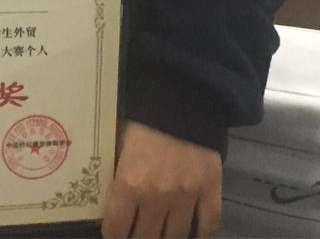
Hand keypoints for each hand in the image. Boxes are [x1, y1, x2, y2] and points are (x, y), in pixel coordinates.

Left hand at [102, 122, 221, 238]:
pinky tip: (194, 238)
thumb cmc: (145, 116)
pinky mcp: (210, 189)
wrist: (183, 94)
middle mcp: (156, 197)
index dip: (114, 235)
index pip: (116, 229)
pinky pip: (208, 224)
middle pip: (145, 238)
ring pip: (175, 237)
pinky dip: (202, 236)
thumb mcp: (119, 142)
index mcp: (129, 184)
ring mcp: (186, 196)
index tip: (116, 233)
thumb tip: (109, 196)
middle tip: (138, 233)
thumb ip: (117, 172)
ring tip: (162, 235)